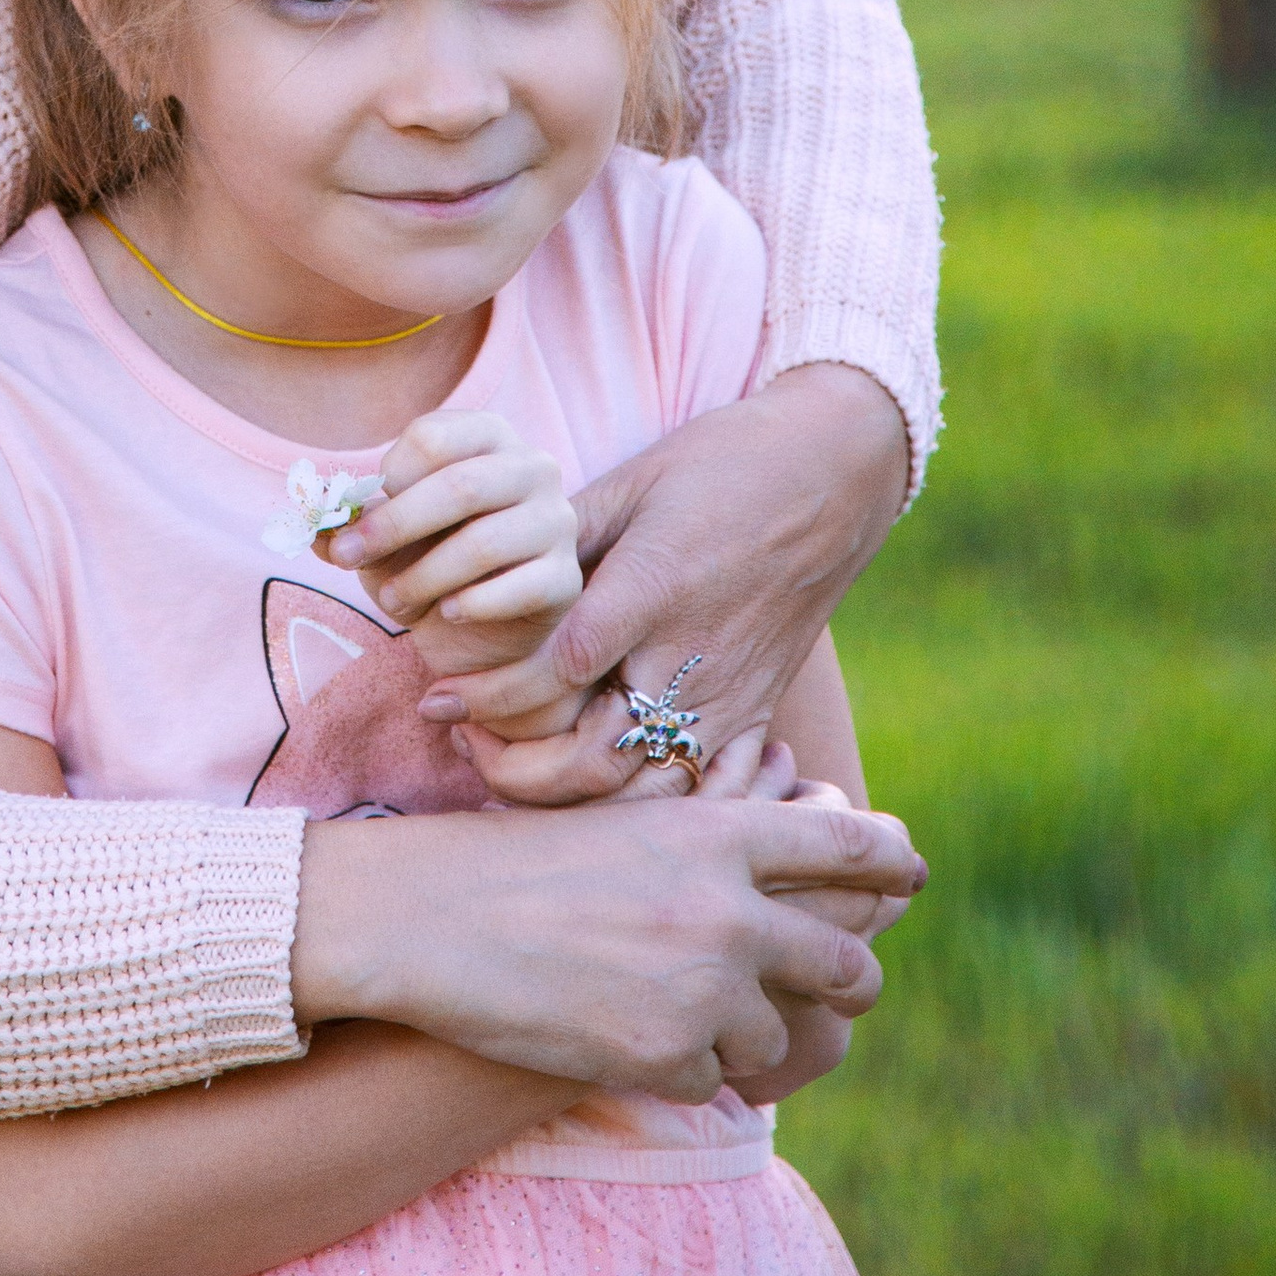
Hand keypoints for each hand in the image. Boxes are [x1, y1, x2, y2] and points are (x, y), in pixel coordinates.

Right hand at [290, 792, 925, 1096]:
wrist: (424, 916)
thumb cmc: (516, 863)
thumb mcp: (630, 826)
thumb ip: (715, 850)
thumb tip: (794, 876)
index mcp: (720, 832)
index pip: (851, 841)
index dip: (891, 860)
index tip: (908, 875)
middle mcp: (729, 907)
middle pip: (848, 964)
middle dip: (845, 985)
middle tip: (825, 993)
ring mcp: (703, 986)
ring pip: (777, 1038)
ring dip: (738, 1036)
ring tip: (663, 1009)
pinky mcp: (666, 1055)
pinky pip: (712, 1083)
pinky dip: (678, 1071)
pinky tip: (618, 1037)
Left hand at [331, 407, 581, 662]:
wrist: (474, 627)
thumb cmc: (424, 562)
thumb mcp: (380, 540)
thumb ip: (349, 526)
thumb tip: (316, 527)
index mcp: (488, 436)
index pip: (432, 438)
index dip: (385, 482)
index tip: (353, 522)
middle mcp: (533, 467)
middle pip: (460, 486)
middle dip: (392, 527)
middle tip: (347, 560)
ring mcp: (557, 522)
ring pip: (483, 543)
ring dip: (422, 577)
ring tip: (392, 601)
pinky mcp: (565, 579)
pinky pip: (517, 589)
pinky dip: (469, 604)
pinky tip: (446, 613)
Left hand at [421, 364, 909, 806]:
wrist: (833, 469)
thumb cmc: (722, 462)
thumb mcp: (632, 483)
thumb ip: (560, 538)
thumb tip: (478, 572)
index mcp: (653, 589)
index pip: (558, 671)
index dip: (493, 693)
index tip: (443, 694)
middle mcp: (692, 655)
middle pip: (597, 756)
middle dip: (518, 767)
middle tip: (469, 740)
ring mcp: (732, 694)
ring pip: (648, 792)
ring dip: (575, 798)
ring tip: (520, 770)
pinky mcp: (760, 712)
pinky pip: (712, 793)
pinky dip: (660, 813)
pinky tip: (606, 798)